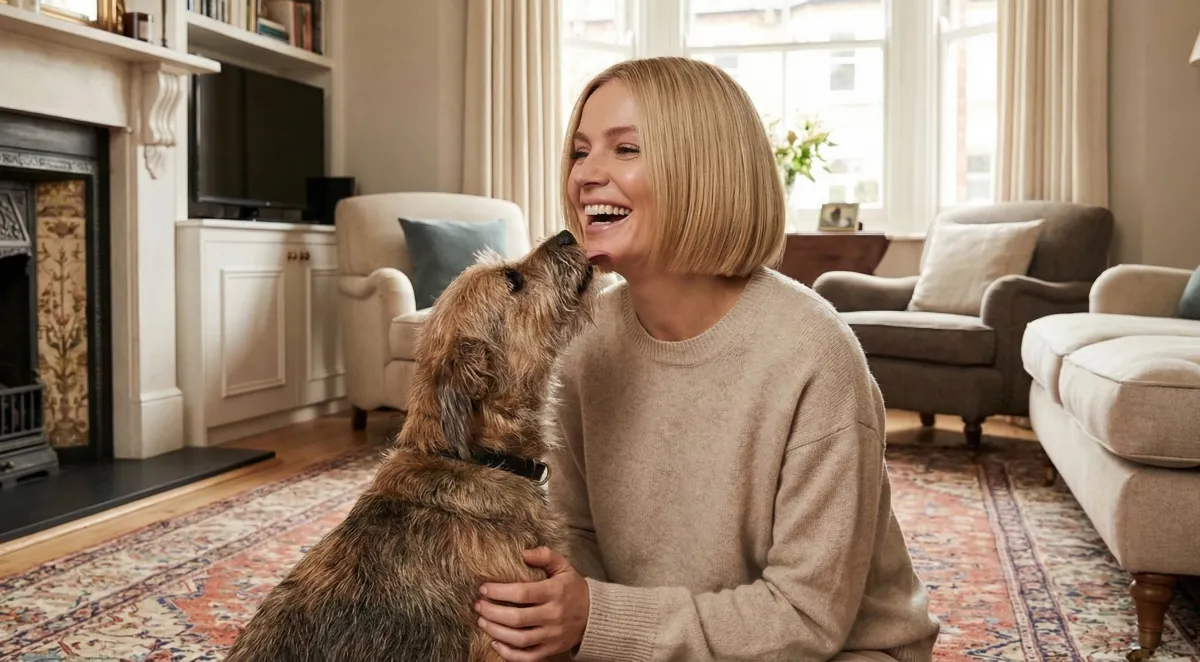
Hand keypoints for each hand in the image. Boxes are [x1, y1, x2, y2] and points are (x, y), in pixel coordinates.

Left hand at [475, 547, 590, 660]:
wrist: (595, 615)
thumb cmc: (573, 588)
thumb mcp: (564, 567)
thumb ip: (545, 556)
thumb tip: (523, 553)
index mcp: (555, 592)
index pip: (523, 593)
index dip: (500, 591)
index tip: (483, 588)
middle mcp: (553, 615)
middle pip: (517, 618)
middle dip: (492, 612)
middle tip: (478, 605)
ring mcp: (552, 635)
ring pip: (519, 639)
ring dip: (496, 631)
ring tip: (482, 621)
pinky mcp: (551, 649)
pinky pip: (527, 657)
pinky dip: (509, 654)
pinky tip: (495, 643)